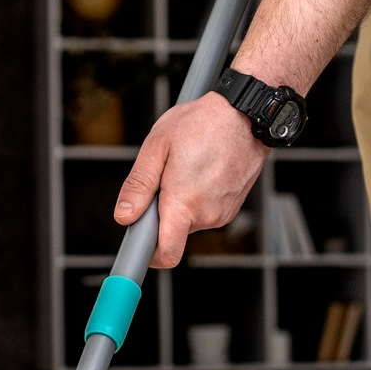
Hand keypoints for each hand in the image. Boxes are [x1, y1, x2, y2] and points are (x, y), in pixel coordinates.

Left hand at [115, 93, 266, 267]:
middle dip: (161, 212)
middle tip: (164, 178)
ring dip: (181, 202)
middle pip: (172, 232)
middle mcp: (206, 214)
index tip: (136, 243)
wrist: (245, 114)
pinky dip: (197, 197)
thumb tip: (124, 216)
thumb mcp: (158, 146)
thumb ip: (138, 185)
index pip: (166, 254)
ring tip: (187, 167)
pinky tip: (202, 169)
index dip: (147, 254)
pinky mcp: (231, 207)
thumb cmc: (203, 123)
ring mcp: (222, 212)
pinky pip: (204, 211)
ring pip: (188, 220)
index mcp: (184, 203)